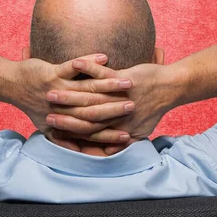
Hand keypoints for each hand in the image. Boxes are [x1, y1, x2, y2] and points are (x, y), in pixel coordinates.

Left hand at [10, 54, 136, 150]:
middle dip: (116, 108)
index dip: (111, 133)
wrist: (10, 85)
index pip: (93, 130)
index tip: (129, 135)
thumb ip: (63, 139)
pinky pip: (73, 67)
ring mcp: (58, 89)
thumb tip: (78, 152)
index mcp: (65, 120)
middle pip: (95, 110)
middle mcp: (63, 107)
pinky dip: (88, 62)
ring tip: (128, 82)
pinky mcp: (52, 73)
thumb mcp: (46, 128)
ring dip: (109, 85)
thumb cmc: (31, 104)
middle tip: (135, 106)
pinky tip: (104, 57)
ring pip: (87, 88)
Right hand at [45, 59, 180, 154]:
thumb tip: (108, 153)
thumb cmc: (154, 109)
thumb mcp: (139, 130)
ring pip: (89, 94)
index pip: (86, 132)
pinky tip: (75, 62)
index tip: (50, 126)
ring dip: (68, 91)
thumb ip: (122, 141)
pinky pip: (103, 73)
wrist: (172, 88)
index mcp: (117, 127)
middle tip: (44, 107)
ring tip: (50, 86)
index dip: (67, 130)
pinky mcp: (124, 79)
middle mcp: (116, 114)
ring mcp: (119, 95)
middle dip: (61, 111)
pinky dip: (89, 66)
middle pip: (83, 114)